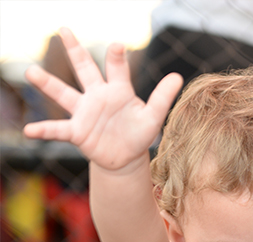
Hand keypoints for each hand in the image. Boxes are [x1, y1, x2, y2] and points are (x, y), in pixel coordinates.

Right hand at [23, 28, 182, 171]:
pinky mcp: (77, 131)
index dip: (116, 57)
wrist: (126, 157)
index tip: (118, 46)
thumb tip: (178, 76)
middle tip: (64, 30)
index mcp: (118, 90)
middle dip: (75, 50)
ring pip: (64, 93)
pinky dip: (44, 130)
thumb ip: (163, 97)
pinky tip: (30, 131)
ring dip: (48, 84)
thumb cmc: (139, 133)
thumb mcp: (153, 116)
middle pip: (84, 69)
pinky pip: (58, 129)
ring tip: (31, 72)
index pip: (116, 69)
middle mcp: (98, 96)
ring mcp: (84, 112)